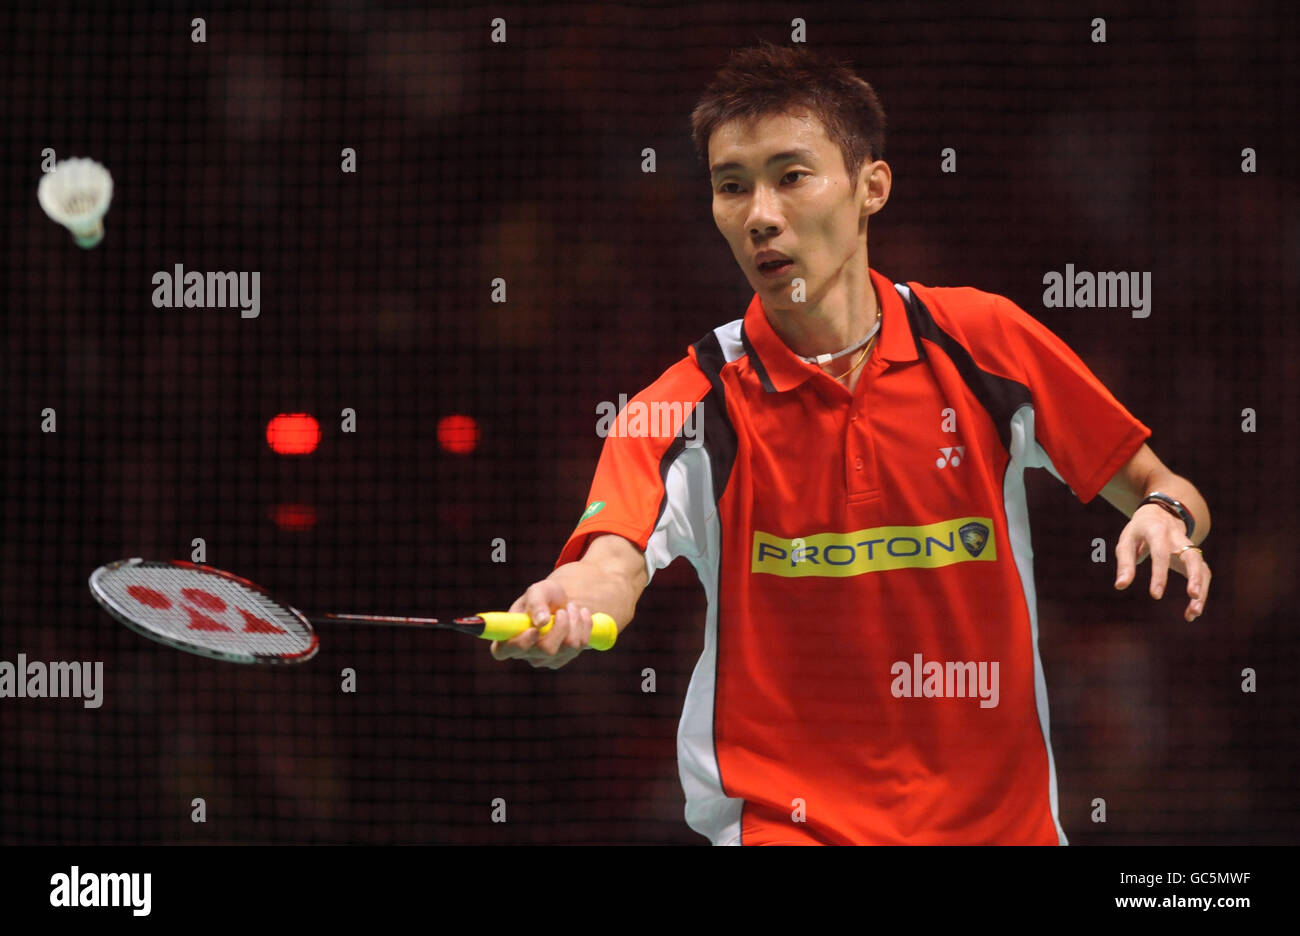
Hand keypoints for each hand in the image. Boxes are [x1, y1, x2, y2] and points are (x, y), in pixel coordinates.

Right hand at [489, 579, 595, 669]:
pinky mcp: (564, 658)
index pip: (503, 651)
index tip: (534, 630)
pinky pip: (581, 645)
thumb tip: (541, 622)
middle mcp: (525, 653)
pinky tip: (580, 615)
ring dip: (574, 621)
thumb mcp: (538, 591)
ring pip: (568, 647)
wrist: (562, 602)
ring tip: (571, 607)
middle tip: (563, 610)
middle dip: (561, 626)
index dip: (519, 644)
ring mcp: (545, 659)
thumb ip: (536, 603)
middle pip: (546, 649)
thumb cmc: (544, 596)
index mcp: (508, 636)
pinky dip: (584, 625)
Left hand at [1114, 504, 1211, 621]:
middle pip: (1192, 556)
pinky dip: (1201, 592)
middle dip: (1195, 576)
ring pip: (1202, 568)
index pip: (1160, 553)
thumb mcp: (1127, 541)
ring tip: (1194, 613)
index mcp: (1157, 532)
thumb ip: (1125, 563)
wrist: (1161, 514)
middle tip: (1192, 596)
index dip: (1159, 574)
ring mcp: (1190, 548)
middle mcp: (1179, 539)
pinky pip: (1203, 575)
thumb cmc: (1140, 531)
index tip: (1156, 595)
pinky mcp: (1196, 558)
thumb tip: (1120, 586)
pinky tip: (1192, 611)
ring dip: (1202, 589)